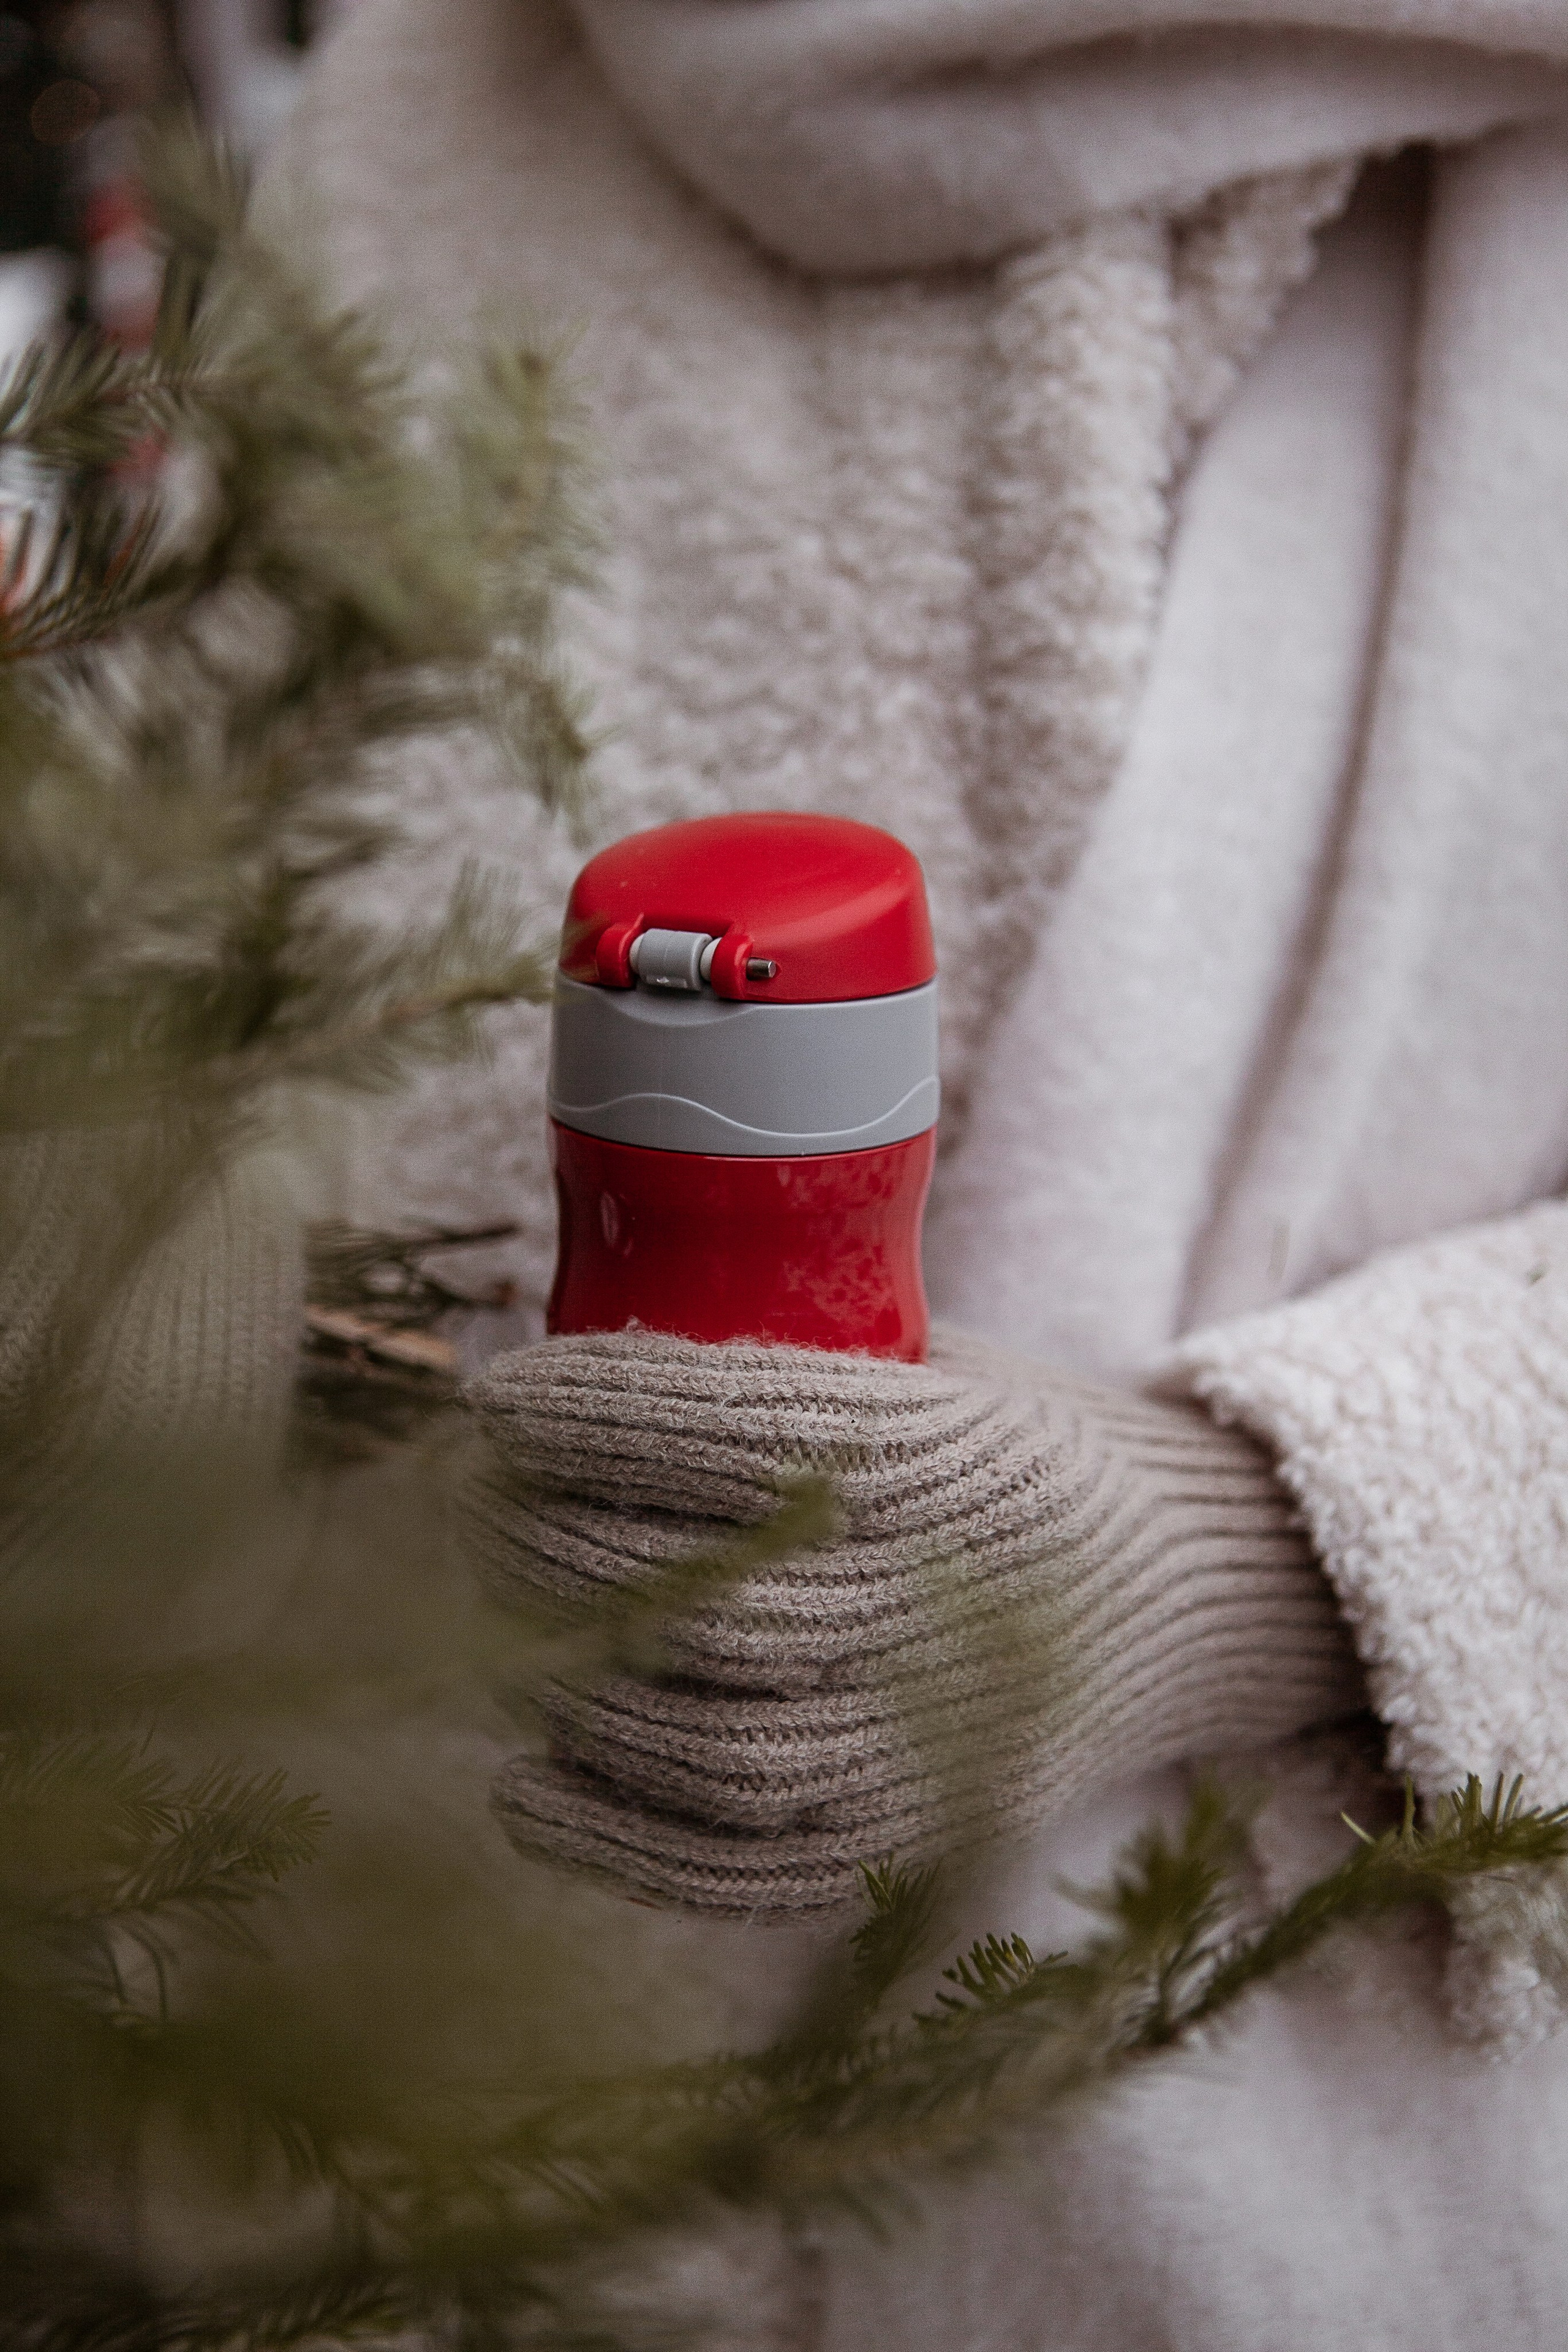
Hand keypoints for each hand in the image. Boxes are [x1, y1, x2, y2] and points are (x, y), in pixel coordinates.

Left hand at [460, 1328, 1361, 1914]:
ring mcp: (943, 1739)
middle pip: (703, 1596)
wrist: (1198, 1591)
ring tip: (491, 1626)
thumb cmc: (1022, 1451)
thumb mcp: (939, 1363)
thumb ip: (792, 1362)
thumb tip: (582, 1352)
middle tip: (467, 1508)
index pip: (743, 1431)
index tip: (494, 1397)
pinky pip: (755, 1868)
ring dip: (569, 1688)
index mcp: (958, 1456)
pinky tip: (524, 1789)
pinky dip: (621, 1842)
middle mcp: (950, 1601)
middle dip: (548, 1547)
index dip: (594, 1412)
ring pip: (715, 1744)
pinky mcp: (928, 1838)